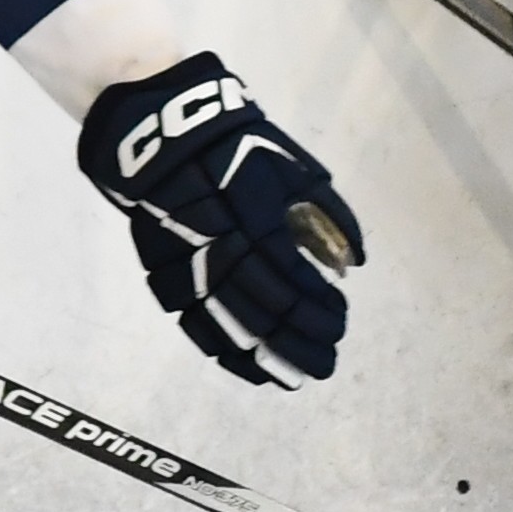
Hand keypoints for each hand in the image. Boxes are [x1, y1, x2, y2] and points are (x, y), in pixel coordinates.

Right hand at [81, 52, 363, 387]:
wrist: (161, 134)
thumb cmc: (239, 149)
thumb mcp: (293, 168)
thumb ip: (327, 214)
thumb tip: (351, 264)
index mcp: (255, 211)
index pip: (292, 275)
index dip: (317, 306)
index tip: (341, 323)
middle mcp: (219, 240)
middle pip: (261, 305)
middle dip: (297, 340)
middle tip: (327, 362)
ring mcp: (185, 259)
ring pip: (226, 320)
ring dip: (263, 354)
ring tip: (295, 377)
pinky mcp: (163, 271)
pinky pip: (192, 322)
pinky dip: (222, 349)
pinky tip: (250, 370)